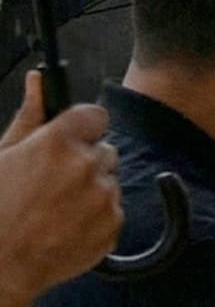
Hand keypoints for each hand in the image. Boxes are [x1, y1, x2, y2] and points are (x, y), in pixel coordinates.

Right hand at [0, 71, 123, 300]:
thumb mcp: (1, 155)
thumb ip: (28, 117)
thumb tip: (39, 80)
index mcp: (58, 142)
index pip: (95, 115)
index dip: (81, 126)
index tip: (70, 136)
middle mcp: (87, 166)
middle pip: (104, 149)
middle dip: (84, 159)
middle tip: (52, 180)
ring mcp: (104, 198)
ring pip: (109, 181)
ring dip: (90, 188)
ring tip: (54, 206)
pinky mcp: (113, 226)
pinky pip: (113, 210)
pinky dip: (95, 216)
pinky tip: (64, 224)